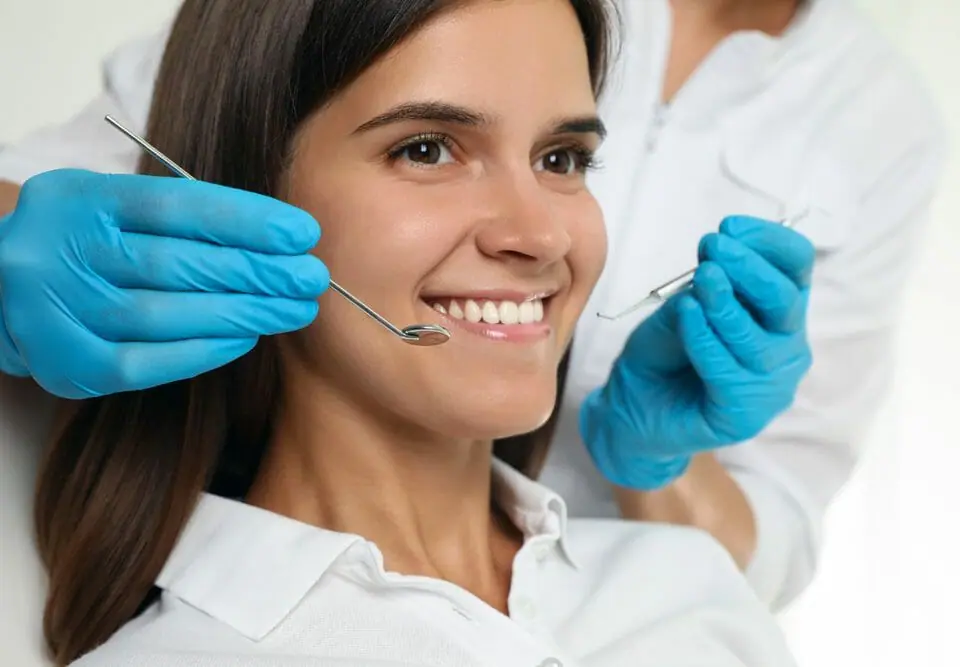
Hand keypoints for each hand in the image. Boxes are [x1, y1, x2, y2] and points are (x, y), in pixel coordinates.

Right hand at [0, 169, 328, 398]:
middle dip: (257, 271)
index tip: (302, 233)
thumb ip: (179, 217)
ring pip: (165, 315)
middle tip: (312, 278)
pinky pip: (143, 362)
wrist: (0, 290)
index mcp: (80, 199)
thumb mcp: (114, 207)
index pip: (175, 206)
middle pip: (177, 263)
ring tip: (294, 309)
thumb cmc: (84, 243)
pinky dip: (201, 351)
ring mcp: (56, 311)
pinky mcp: (65, 363)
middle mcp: (62, 252)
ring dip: (242, 314)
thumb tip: (276, 239)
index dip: (245, 220)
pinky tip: (246, 340)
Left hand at [580, 215, 814, 489]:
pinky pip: (731, 374)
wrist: (631, 408)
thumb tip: (716, 269)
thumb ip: (703, 289)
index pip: (795, 267)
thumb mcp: (680, 306)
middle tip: (713, 246)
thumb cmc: (662, 354)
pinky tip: (689, 318)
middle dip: (750, 268)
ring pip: (761, 340)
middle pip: (786, 300)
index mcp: (776, 312)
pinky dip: (708, 341)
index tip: (728, 227)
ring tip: (701, 281)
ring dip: (728, 305)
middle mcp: (784, 347)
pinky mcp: (745, 416)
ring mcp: (770, 386)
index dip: (769, 241)